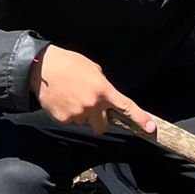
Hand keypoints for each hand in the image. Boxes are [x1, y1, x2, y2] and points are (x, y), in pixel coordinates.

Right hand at [30, 45, 153, 136]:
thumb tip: (107, 99)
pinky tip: (63, 100)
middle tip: (91, 107)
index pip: (126, 107)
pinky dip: (68, 114)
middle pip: (102, 126)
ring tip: (72, 96)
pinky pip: (71, 121)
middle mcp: (93, 105)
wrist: (43, 67)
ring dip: (82, 114)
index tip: (151, 129)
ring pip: (85, 122)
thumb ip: (103, 87)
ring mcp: (77, 114)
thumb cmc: (70, 64)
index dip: (141, 119)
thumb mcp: (94, 70)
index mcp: (103, 90)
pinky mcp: (63, 119)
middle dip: (99, 120)